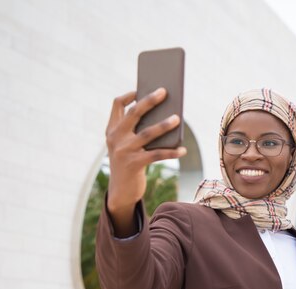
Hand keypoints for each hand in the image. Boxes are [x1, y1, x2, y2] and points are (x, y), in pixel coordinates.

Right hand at [105, 89, 186, 235]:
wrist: (120, 191)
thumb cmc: (129, 163)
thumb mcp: (127, 145)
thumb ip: (137, 131)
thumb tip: (164, 115)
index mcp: (112, 130)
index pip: (117, 105)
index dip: (129, 95)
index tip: (141, 89)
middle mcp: (115, 138)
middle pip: (134, 113)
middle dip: (149, 101)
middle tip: (164, 91)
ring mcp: (124, 151)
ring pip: (148, 133)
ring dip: (164, 125)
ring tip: (178, 119)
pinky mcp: (134, 164)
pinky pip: (157, 155)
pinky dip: (171, 152)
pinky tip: (183, 150)